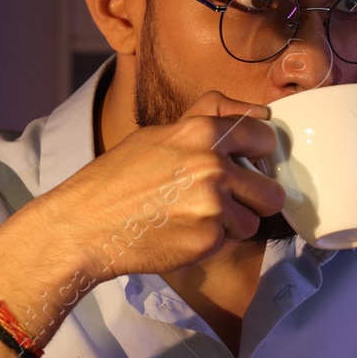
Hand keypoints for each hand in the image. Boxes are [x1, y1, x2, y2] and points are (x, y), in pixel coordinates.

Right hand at [33, 90, 289, 280]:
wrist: (85, 225)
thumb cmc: (117, 179)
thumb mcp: (158, 135)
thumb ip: (206, 122)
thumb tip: (255, 114)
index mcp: (202, 132)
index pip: (265, 138)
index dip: (259, 155)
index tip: (250, 165)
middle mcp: (213, 166)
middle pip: (271, 191)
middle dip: (254, 200)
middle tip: (228, 203)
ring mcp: (212, 205)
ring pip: (252, 221)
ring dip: (231, 225)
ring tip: (194, 219)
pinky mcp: (207, 239)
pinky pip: (229, 243)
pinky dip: (210, 242)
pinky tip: (180, 234)